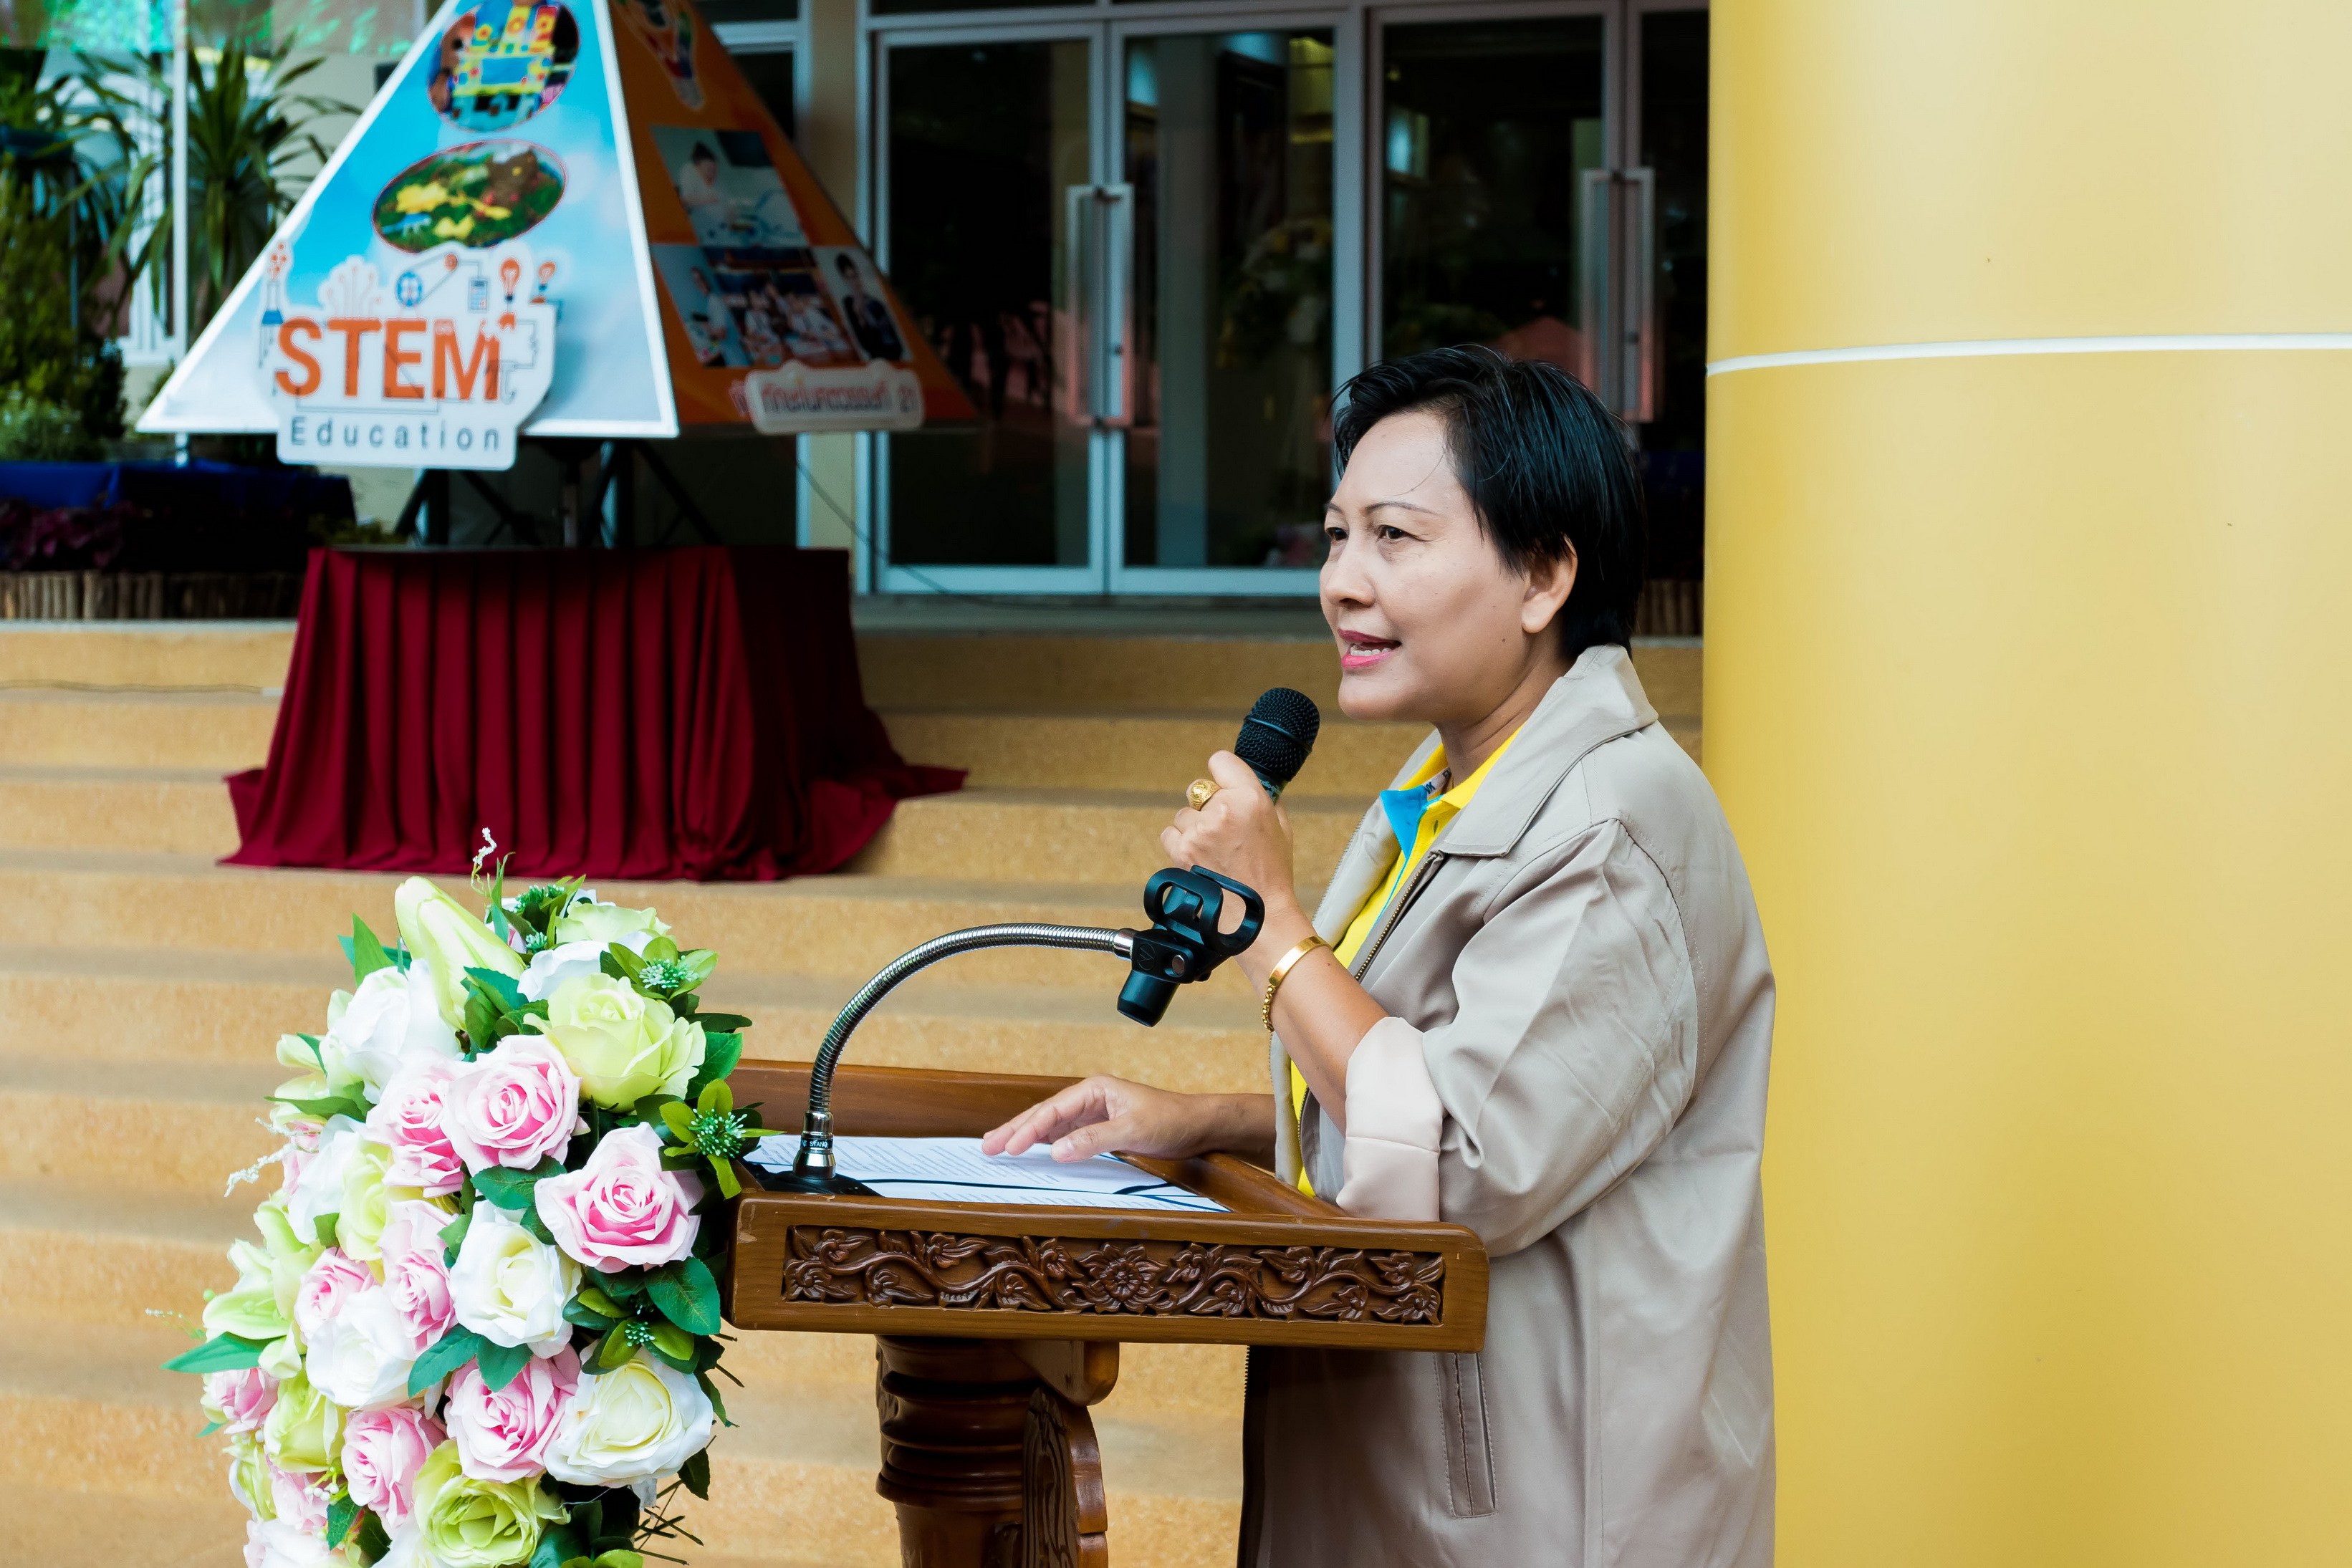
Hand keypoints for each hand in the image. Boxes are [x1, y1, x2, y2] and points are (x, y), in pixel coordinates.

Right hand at [980, 1076, 1270, 1163]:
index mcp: (1095, 1089)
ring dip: (1026, 1136)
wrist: (1197, 1126)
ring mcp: (1093, 1113)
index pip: (1052, 1110)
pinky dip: (1045, 1143)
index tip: (1009, 1146)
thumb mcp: (1132, 1131)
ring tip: (998, 1146)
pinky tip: (1031, 1150)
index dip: (1028, 1129)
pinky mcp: (1100, 1128)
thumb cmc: (1171, 1120)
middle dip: (1015, 1129)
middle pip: (1045, 1114)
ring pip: (1051, 1125)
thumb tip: (1056, 1151)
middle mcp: (1090, 1098)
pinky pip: (1065, 1135)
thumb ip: (1093, 1140)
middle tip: (988, 1145)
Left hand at [1164, 750, 1300, 925]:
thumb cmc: (1272, 874)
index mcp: (1251, 798)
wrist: (1257, 916)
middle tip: (1221, 828)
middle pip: (1198, 789)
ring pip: (1183, 814)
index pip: (1220, 761)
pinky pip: (1169, 834)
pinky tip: (1197, 857)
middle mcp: (1223, 809)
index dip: (1221, 774)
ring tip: (1212, 850)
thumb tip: (1252, 781)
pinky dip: (1179, 844)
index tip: (1223, 786)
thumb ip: (1266, 799)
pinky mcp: (1182, 851)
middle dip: (1207, 805)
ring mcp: (1199, 831)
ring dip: (1193, 828)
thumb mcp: (1281, 828)